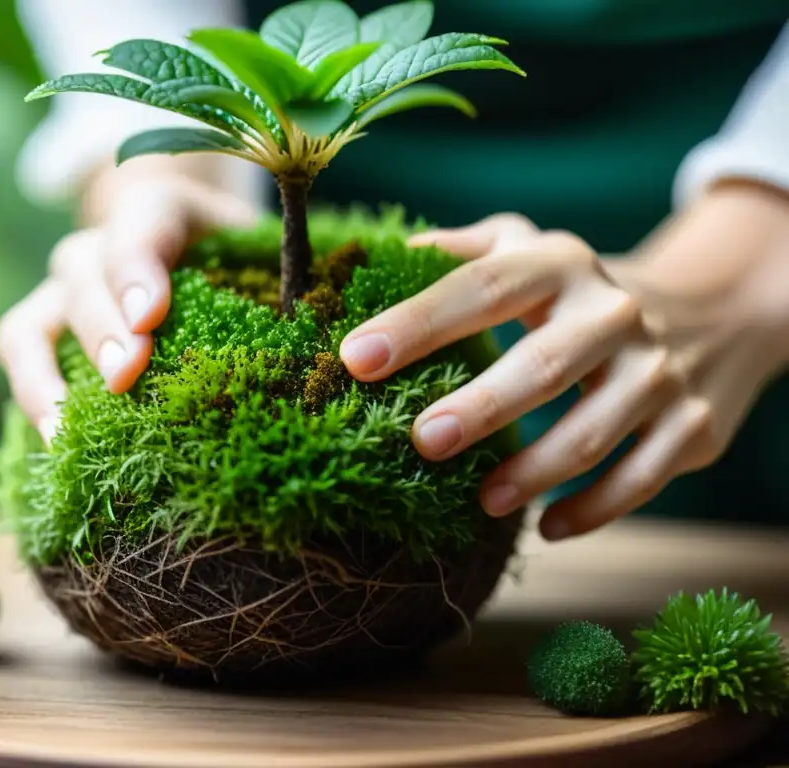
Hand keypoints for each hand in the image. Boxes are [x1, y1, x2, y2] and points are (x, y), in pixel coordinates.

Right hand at [0, 161, 257, 443]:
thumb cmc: (235, 264)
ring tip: (71, 423)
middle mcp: (101, 245)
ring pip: (36, 316)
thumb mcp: (262, 254)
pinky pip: (19, 348)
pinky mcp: (44, 324)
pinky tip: (59, 439)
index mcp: (162, 211)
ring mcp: (65, 288)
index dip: (138, 266)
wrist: (187, 253)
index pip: (143, 220)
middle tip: (125, 373)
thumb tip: (331, 348)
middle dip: (104, 327)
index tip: (151, 316)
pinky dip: (32, 392)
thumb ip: (284, 277)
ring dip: (50, 370)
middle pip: (85, 274)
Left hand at [339, 183, 788, 540]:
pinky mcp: (693, 424)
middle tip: (423, 441)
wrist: (716, 311)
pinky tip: (548, 527)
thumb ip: (467, 251)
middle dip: (482, 406)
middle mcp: (615, 311)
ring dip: (536, 472)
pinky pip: (642, 477)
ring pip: (595, 431)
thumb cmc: (582, 291)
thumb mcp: (534, 250)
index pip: (483, 288)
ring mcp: (660, 370)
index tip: (356, 358)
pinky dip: (595, 508)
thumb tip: (393, 254)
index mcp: (561, 264)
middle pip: (544, 364)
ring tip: (484, 500)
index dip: (417, 322)